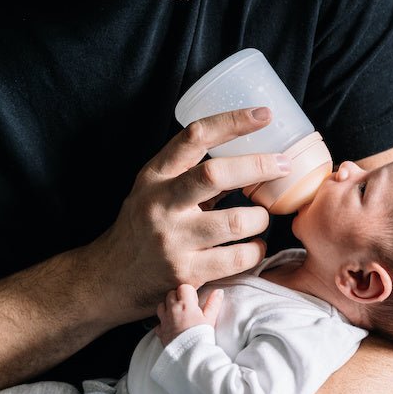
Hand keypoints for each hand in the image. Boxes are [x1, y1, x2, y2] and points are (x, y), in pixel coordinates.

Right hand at [84, 107, 289, 322]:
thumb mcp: (157, 190)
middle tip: (284, 165)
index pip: (195, 136)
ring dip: (261, 218)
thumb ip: (194, 175)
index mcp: (155, 175)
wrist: (107, 279)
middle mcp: (161, 203)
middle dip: (258, 166)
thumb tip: (252, 157)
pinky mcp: (186, 273)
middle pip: (215, 174)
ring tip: (261, 219)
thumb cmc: (143, 227)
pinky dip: (256, 251)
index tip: (263, 114)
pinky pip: (238, 258)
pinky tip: (254, 247)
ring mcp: (173, 240)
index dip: (232, 121)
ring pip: (237, 221)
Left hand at [155, 284, 223, 345]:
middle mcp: (172, 310)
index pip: (183, 287)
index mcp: (185, 304)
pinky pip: (158, 322)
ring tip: (177, 314)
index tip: (194, 299)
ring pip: (161, 306)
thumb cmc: (201, 335)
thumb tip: (218, 291)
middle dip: (178, 297)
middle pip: (171, 294)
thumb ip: (214, 303)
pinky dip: (163, 322)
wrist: (190, 354)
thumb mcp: (210, 318)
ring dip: (168, 307)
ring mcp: (164, 320)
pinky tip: (171, 326)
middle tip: (187, 306)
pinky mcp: (160, 332)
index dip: (189, 291)